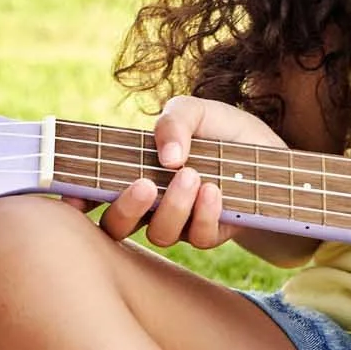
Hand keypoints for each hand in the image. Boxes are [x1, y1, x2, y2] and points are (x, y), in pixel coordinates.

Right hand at [94, 97, 289, 250]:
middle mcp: (150, 202)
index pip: (95, 189)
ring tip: (192, 175)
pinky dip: (203, 214)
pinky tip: (214, 191)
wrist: (278, 160)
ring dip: (172, 206)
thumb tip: (167, 156)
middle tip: (143, 184)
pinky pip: (196, 237)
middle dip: (123, 208)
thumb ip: (175, 120)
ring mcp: (177, 222)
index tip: (72, 196)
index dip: (77, 197)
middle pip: (115, 225)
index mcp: (136, 168)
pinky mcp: (208, 236)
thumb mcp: (200, 112)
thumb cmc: (229, 133)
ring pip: (157, 233)